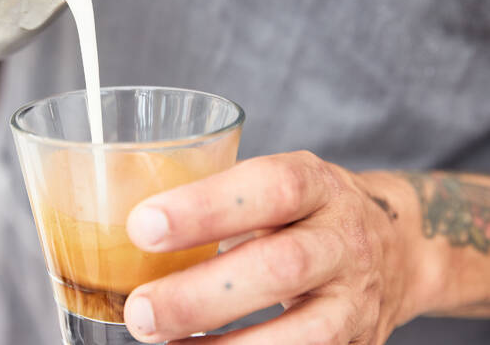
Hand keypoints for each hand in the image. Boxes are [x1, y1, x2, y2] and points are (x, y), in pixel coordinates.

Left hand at [124, 151, 426, 343]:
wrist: (395, 250)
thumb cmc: (305, 213)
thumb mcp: (275, 186)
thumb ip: (218, 201)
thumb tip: (119, 229)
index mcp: (318, 185)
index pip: (272, 186)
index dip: (205, 207)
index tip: (141, 228)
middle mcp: (345, 241)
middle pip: (282, 267)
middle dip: (203, 294)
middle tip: (139, 310)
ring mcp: (357, 300)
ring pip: (303, 334)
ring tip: (161, 343)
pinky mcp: (359, 344)